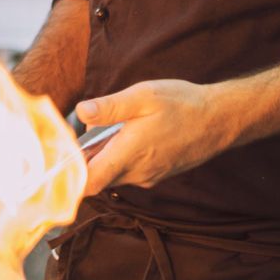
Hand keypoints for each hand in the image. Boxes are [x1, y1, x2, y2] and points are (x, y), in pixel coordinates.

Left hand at [75, 79, 237, 196]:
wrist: (220, 120)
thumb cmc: (182, 105)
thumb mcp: (143, 96)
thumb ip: (110, 107)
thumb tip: (80, 112)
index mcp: (129, 154)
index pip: (89, 183)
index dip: (69, 176)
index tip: (59, 159)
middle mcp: (137, 173)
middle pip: (96, 178)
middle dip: (84, 160)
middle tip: (83, 134)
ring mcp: (149, 176)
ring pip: (113, 174)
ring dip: (103, 158)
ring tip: (109, 131)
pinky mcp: (157, 175)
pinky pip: (129, 172)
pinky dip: (120, 158)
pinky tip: (127, 136)